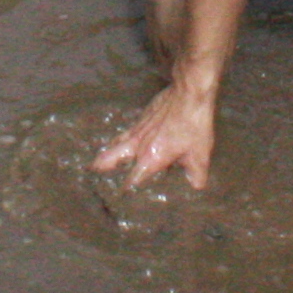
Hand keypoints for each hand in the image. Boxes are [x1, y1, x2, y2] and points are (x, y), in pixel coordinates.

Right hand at [92, 83, 218, 194]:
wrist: (188, 93)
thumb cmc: (193, 125)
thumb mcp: (200, 154)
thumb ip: (196, 174)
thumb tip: (195, 186)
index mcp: (150, 158)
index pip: (132, 179)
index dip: (126, 190)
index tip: (120, 199)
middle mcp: (138, 145)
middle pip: (110, 158)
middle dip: (100, 167)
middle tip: (92, 173)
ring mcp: (137, 129)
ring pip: (116, 142)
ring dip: (108, 152)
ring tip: (100, 159)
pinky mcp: (141, 117)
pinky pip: (126, 131)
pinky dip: (121, 138)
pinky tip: (126, 139)